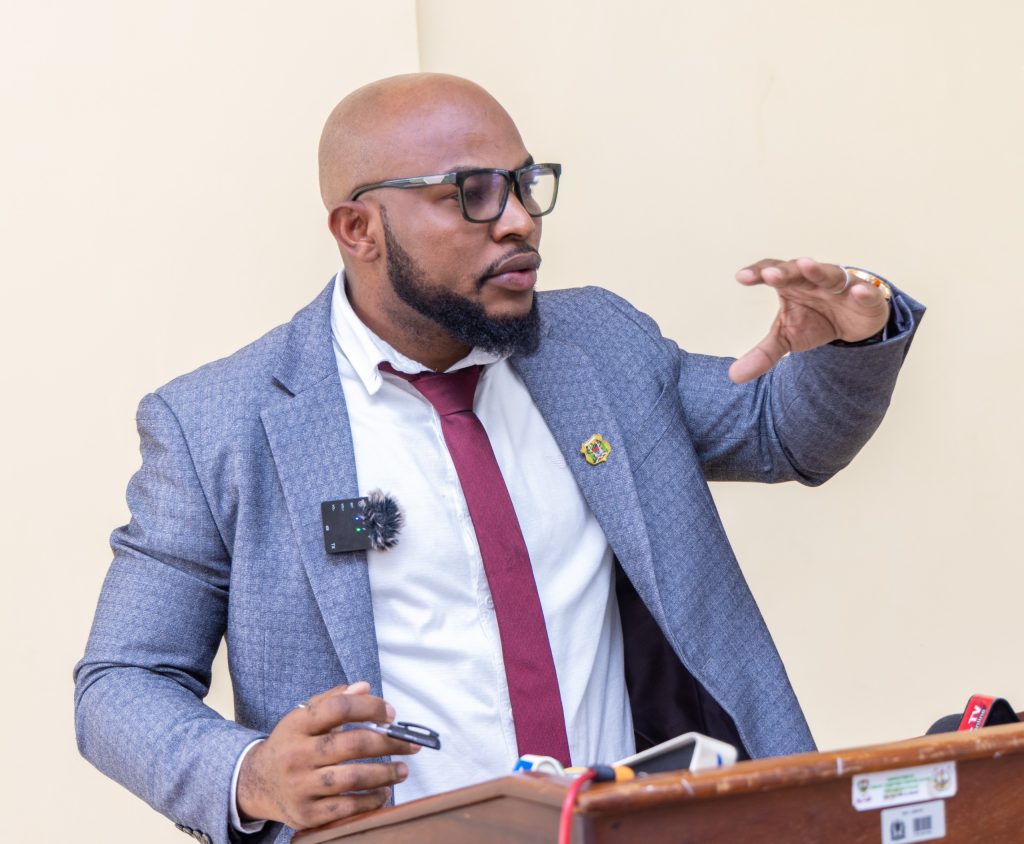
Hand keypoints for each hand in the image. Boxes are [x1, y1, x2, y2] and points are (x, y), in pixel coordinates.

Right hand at [237, 681, 421, 829]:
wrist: (255, 783)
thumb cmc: (291, 744)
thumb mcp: (303, 717)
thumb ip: (334, 699)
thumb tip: (365, 687)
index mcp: (298, 725)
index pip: (338, 708)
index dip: (370, 707)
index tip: (392, 714)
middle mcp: (297, 755)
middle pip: (352, 744)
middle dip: (388, 743)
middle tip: (410, 744)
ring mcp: (300, 786)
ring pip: (352, 778)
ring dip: (384, 774)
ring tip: (402, 770)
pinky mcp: (306, 814)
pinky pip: (345, 808)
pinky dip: (370, 801)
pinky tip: (383, 793)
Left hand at [728, 257, 890, 383]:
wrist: (854, 326)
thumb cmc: (815, 322)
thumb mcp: (787, 339)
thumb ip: (763, 354)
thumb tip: (734, 376)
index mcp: (791, 284)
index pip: (771, 272)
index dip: (758, 273)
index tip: (741, 278)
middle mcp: (814, 279)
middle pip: (797, 271)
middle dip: (784, 272)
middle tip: (770, 275)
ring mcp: (841, 286)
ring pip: (829, 274)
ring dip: (818, 270)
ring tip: (806, 265)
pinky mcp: (866, 296)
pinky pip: (865, 291)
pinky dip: (862, 291)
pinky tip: (858, 291)